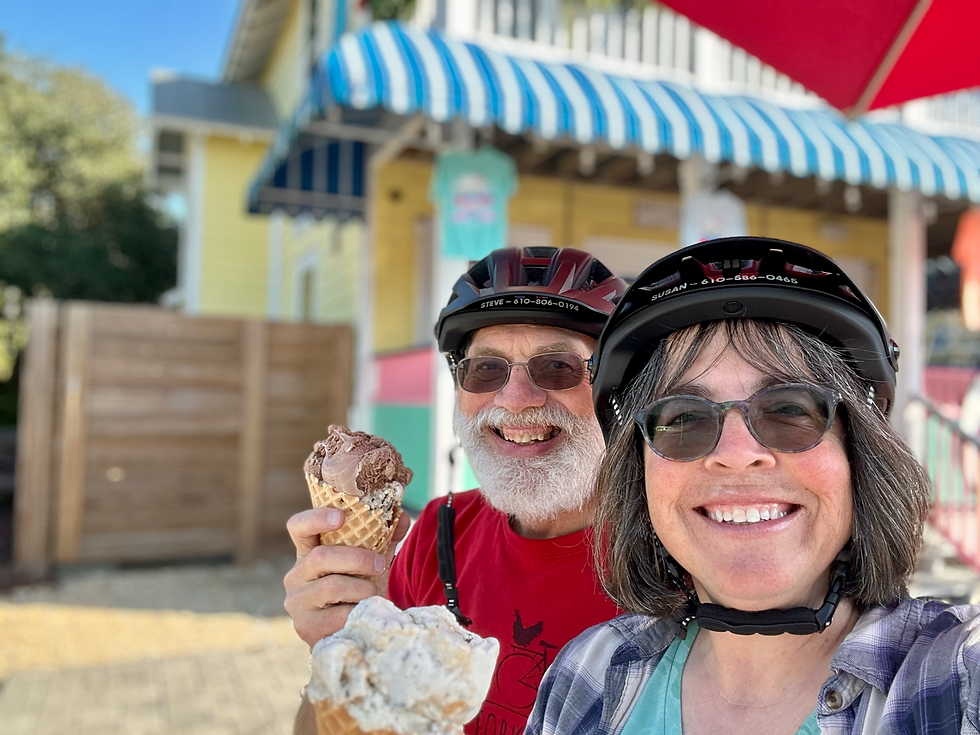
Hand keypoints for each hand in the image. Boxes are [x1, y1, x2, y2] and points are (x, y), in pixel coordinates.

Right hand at [283, 508, 410, 647]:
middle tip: (380, 564)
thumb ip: (384, 539)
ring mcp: (298, 602)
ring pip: (332, 586)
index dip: (316, 518)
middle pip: (321, 557)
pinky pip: (337, 615)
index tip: (341, 516)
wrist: (350, 634)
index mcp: (308, 552)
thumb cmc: (356, 591)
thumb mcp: (368, 563)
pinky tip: (365, 613)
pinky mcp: (306, 627)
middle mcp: (296, 575)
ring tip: (375, 593)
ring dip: (362, 588)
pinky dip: (358, 612)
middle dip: (358, 559)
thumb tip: (404, 516)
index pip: (298, 526)